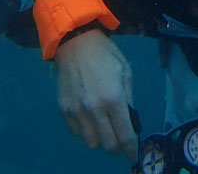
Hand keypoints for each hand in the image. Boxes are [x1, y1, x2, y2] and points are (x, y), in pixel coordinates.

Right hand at [54, 28, 137, 158]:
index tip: (134, 155)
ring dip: (100, 138)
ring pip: (91, 142)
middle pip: (108, 144)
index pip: (125, 135)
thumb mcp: (126, 73)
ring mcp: (77, 111)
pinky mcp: (64, 109)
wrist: (76, 43)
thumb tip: (131, 122)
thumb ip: (129, 100)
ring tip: (104, 126)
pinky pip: (77, 132)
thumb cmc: (106, 56)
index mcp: (114, 99)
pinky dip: (85, 130)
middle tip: (120, 138)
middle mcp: (94, 109)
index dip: (131, 149)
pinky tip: (89, 116)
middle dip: (117, 146)